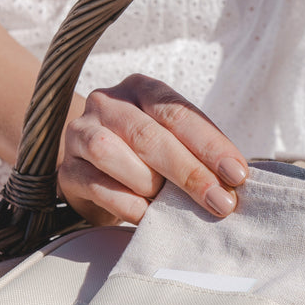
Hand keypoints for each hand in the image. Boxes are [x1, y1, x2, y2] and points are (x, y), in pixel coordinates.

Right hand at [57, 74, 248, 224]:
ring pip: (113, 154)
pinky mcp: (67, 170)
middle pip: (148, 135)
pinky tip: (149, 216)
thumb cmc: (144, 154)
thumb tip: (234, 180)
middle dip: (190, 172)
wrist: (93, 168)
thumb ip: (198, 152)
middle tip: (220, 202)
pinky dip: (128, 204)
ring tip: (174, 205)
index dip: (210, 145)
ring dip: (151, 184)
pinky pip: (97, 186)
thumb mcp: (172, 140)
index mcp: (141, 89)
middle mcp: (107, 103)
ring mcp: (81, 134)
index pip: (177, 113)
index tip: (237, 175)